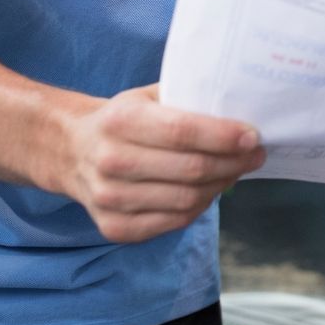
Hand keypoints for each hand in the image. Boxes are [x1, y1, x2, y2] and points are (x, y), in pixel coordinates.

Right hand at [57, 83, 265, 242]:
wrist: (69, 151)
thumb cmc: (121, 119)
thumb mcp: (145, 97)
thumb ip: (186, 98)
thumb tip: (241, 105)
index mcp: (121, 120)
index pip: (183, 132)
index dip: (224, 136)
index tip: (253, 136)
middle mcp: (111, 160)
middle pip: (191, 170)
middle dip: (234, 162)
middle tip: (255, 154)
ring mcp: (110, 198)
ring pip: (187, 200)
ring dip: (221, 185)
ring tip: (236, 170)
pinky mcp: (113, 227)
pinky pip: (173, 222)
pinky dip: (199, 207)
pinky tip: (209, 190)